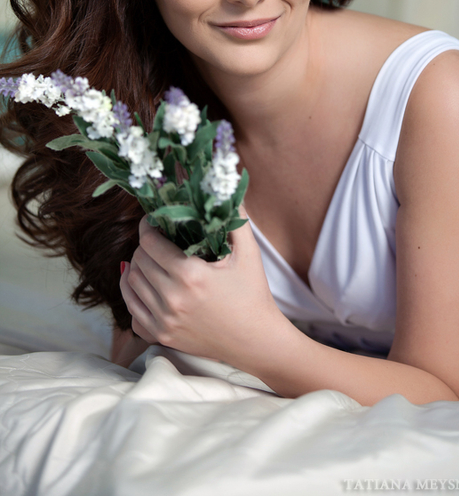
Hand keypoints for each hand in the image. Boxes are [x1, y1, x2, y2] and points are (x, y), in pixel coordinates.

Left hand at [119, 216, 282, 366]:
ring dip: (137, 266)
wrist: (256, 341)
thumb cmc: (253, 294)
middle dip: (145, 245)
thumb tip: (224, 188)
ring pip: (131, 283)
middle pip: (138, 260)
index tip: (155, 220)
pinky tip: (143, 283)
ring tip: (151, 258)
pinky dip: (132, 293)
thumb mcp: (248, 252)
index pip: (150, 242)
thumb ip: (235, 216)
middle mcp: (172, 299)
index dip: (149, 226)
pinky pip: (131, 310)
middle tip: (158, 239)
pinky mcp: (161, 336)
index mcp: (190, 275)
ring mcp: (164, 320)